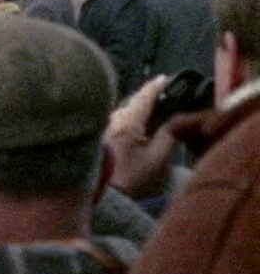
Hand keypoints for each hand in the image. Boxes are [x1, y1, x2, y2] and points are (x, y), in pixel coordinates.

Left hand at [106, 76, 174, 199]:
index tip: (165, 78)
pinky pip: (116, 121)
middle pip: (132, 102)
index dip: (156, 86)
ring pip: (123, 111)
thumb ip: (169, 135)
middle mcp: (111, 120)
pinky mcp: (98, 137)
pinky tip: (137, 126)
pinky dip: (129, 118)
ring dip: (137, 109)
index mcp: (127, 122)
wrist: (100, 196)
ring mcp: (102, 128)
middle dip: (147, 98)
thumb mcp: (157, 158)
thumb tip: (176, 119)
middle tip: (165, 96)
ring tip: (154, 112)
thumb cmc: (129, 179)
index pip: (143, 97)